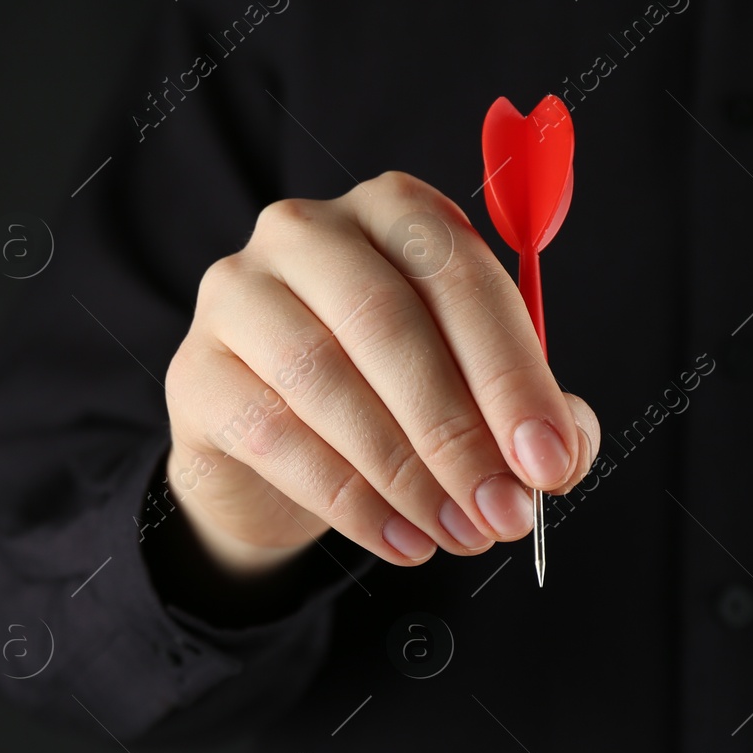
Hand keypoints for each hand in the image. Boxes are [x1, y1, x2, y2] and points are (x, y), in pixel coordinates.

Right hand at [162, 170, 600, 574]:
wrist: (272, 454)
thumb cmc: (387, 398)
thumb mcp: (470, 393)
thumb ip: (526, 412)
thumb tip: (558, 456)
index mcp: (393, 211)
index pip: (458, 276)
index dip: (511, 375)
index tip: (548, 462)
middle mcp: (306, 232)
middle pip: (385, 320)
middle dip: (456, 430)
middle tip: (503, 512)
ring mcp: (236, 295)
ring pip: (323, 379)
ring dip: (405, 473)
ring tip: (458, 535)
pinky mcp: (194, 370)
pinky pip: (272, 435)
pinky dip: (349, 501)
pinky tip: (401, 541)